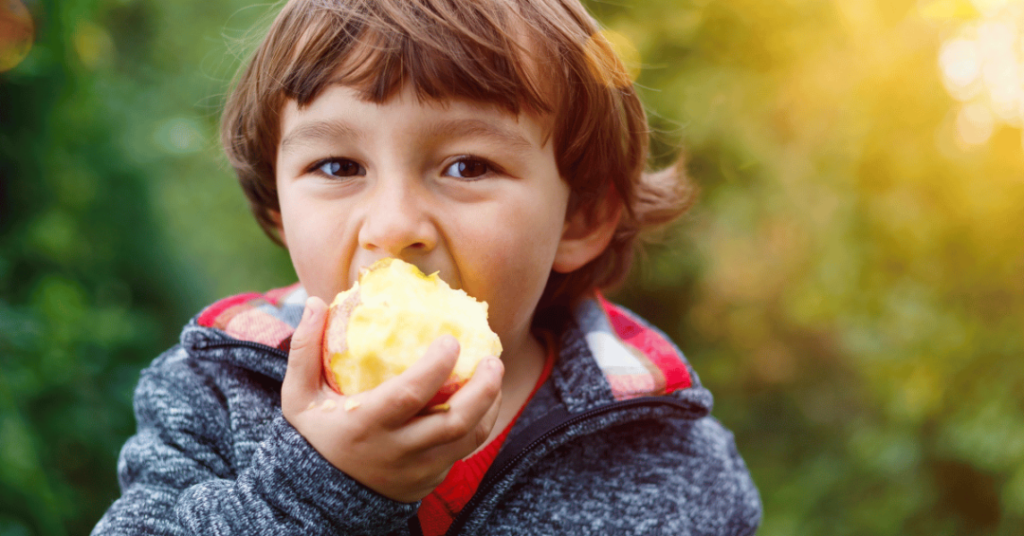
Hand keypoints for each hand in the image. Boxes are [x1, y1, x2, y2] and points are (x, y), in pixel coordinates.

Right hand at [281, 296, 503, 502]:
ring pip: (468, 438)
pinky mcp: (429, 480)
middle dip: (482, 388)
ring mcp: (417, 470)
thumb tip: (317, 302)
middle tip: (493, 360)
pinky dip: (479, 424)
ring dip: (489, 405)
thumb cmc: (314, 435)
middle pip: (453, 421)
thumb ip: (304, 351)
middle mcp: (396, 451)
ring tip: (494, 375)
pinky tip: (482, 400)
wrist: (321, 496)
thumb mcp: (298, 397)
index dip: (435, 367)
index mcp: (365, 426)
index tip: (452, 340)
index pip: (409, 395)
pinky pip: (463, 452)